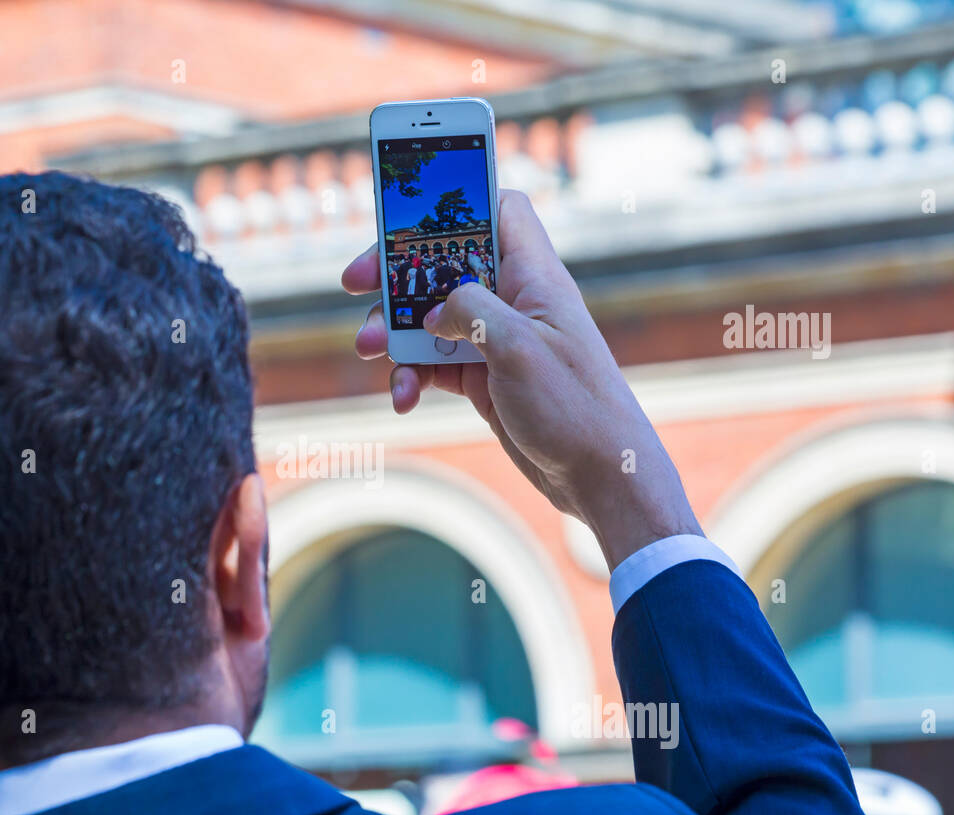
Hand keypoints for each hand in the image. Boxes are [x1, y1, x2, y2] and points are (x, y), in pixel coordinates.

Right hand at [341, 189, 702, 570]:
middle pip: (445, 263)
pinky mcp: (484, 378)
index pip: (499, 209)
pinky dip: (411, 376)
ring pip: (430, 317)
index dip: (456, 199)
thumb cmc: (574, 407)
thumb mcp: (517, 347)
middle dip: (397, 274)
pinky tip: (402, 397)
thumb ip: (471, 309)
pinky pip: (434, 364)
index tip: (408, 210)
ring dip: (393, 332)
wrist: (598, 476)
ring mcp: (496, 340)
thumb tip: (434, 310)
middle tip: (354, 283)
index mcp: (535, 276)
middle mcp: (514, 301)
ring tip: (369, 351)